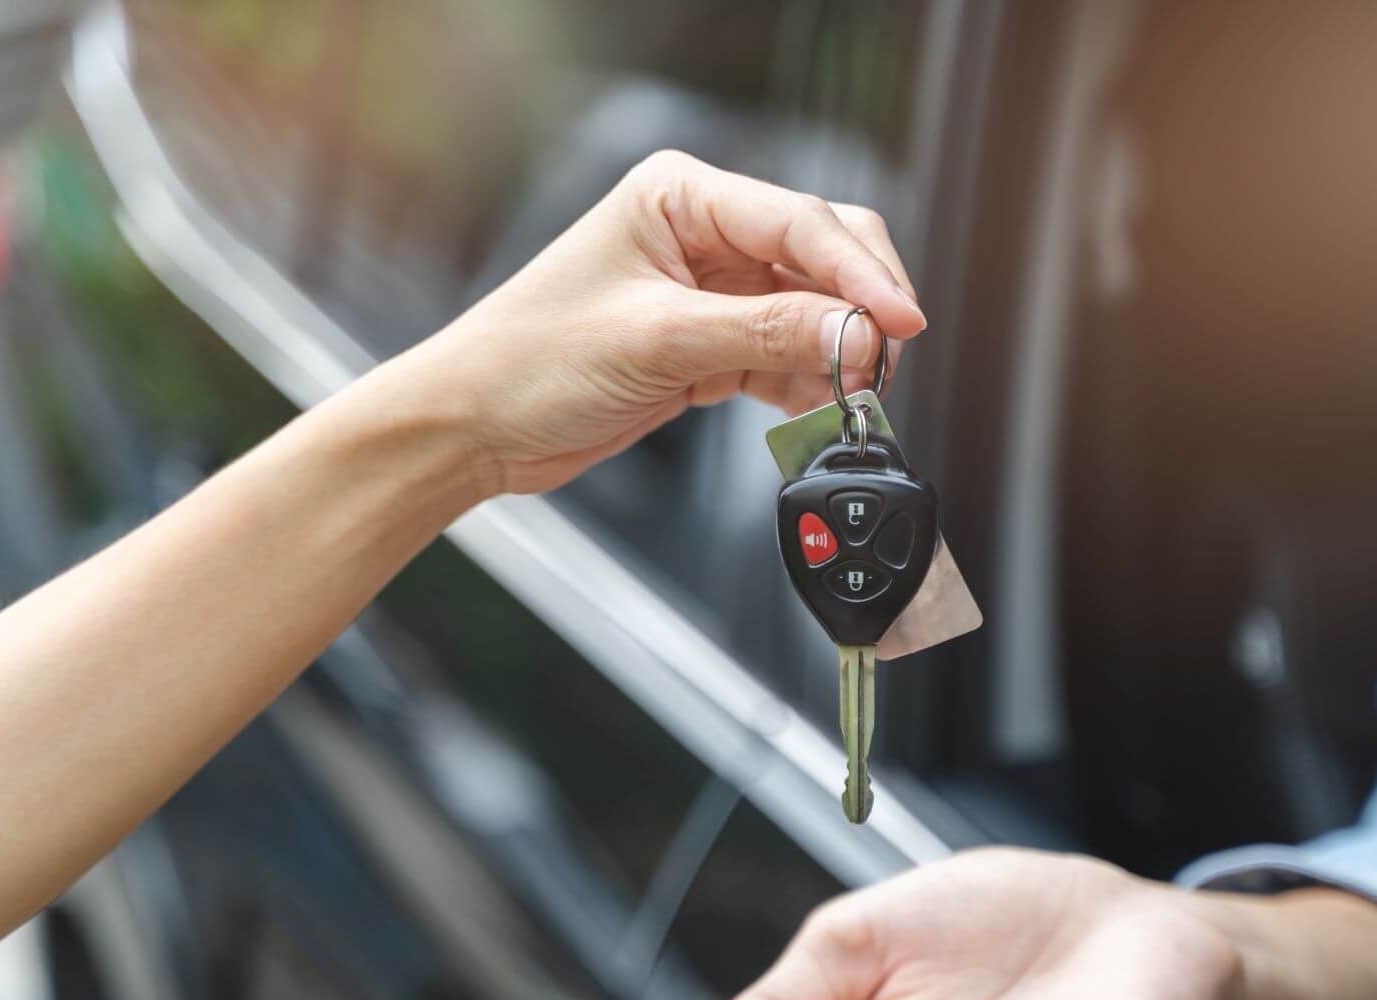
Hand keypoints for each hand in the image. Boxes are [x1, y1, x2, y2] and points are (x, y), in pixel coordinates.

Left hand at [406, 149, 924, 495]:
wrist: (476, 426)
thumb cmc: (529, 361)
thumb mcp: (657, 342)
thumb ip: (765, 335)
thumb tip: (855, 333)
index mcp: (680, 197)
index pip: (801, 223)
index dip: (861, 274)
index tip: (900, 323)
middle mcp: (703, 234)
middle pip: (824, 256)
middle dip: (862, 308)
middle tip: (884, 363)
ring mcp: (712, 291)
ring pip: (816, 311)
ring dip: (842, 353)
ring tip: (855, 396)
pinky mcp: (712, 345)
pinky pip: (789, 356)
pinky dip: (813, 384)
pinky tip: (823, 408)